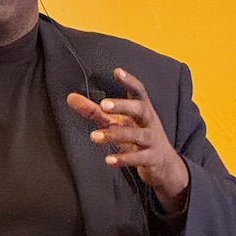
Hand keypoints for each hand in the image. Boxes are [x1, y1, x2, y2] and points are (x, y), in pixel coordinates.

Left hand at [67, 68, 188, 212]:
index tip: (117, 71)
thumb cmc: (138, 137)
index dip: (129, 81)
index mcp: (142, 110)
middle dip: (123, 105)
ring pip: (137, 135)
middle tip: (103, 105)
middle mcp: (149, 122)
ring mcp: (152, 140)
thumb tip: (70, 98)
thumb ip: (94, 111)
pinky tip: (109, 160)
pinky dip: (124, 159)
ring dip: (115, 134)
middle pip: (140, 109)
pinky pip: (139, 158)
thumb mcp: (117, 122)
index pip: (138, 91)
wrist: (164, 164)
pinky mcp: (152, 158)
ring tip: (94, 136)